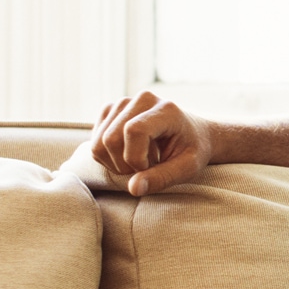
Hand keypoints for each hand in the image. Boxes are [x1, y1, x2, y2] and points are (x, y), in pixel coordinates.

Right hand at [90, 92, 212, 195]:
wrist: (193, 135)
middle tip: (146, 169)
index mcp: (166, 109)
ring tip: (140, 162)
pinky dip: (108, 157)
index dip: (136, 158)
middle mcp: (142, 99)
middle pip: (111, 139)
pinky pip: (94, 142)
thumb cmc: (192, 151)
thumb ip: (162, 178)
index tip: (151, 168)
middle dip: (124, 165)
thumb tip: (133, 188)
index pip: (134, 131)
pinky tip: (128, 155)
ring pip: (99, 142)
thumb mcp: (187, 168)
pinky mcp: (110, 111)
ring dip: (116, 163)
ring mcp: (123, 103)